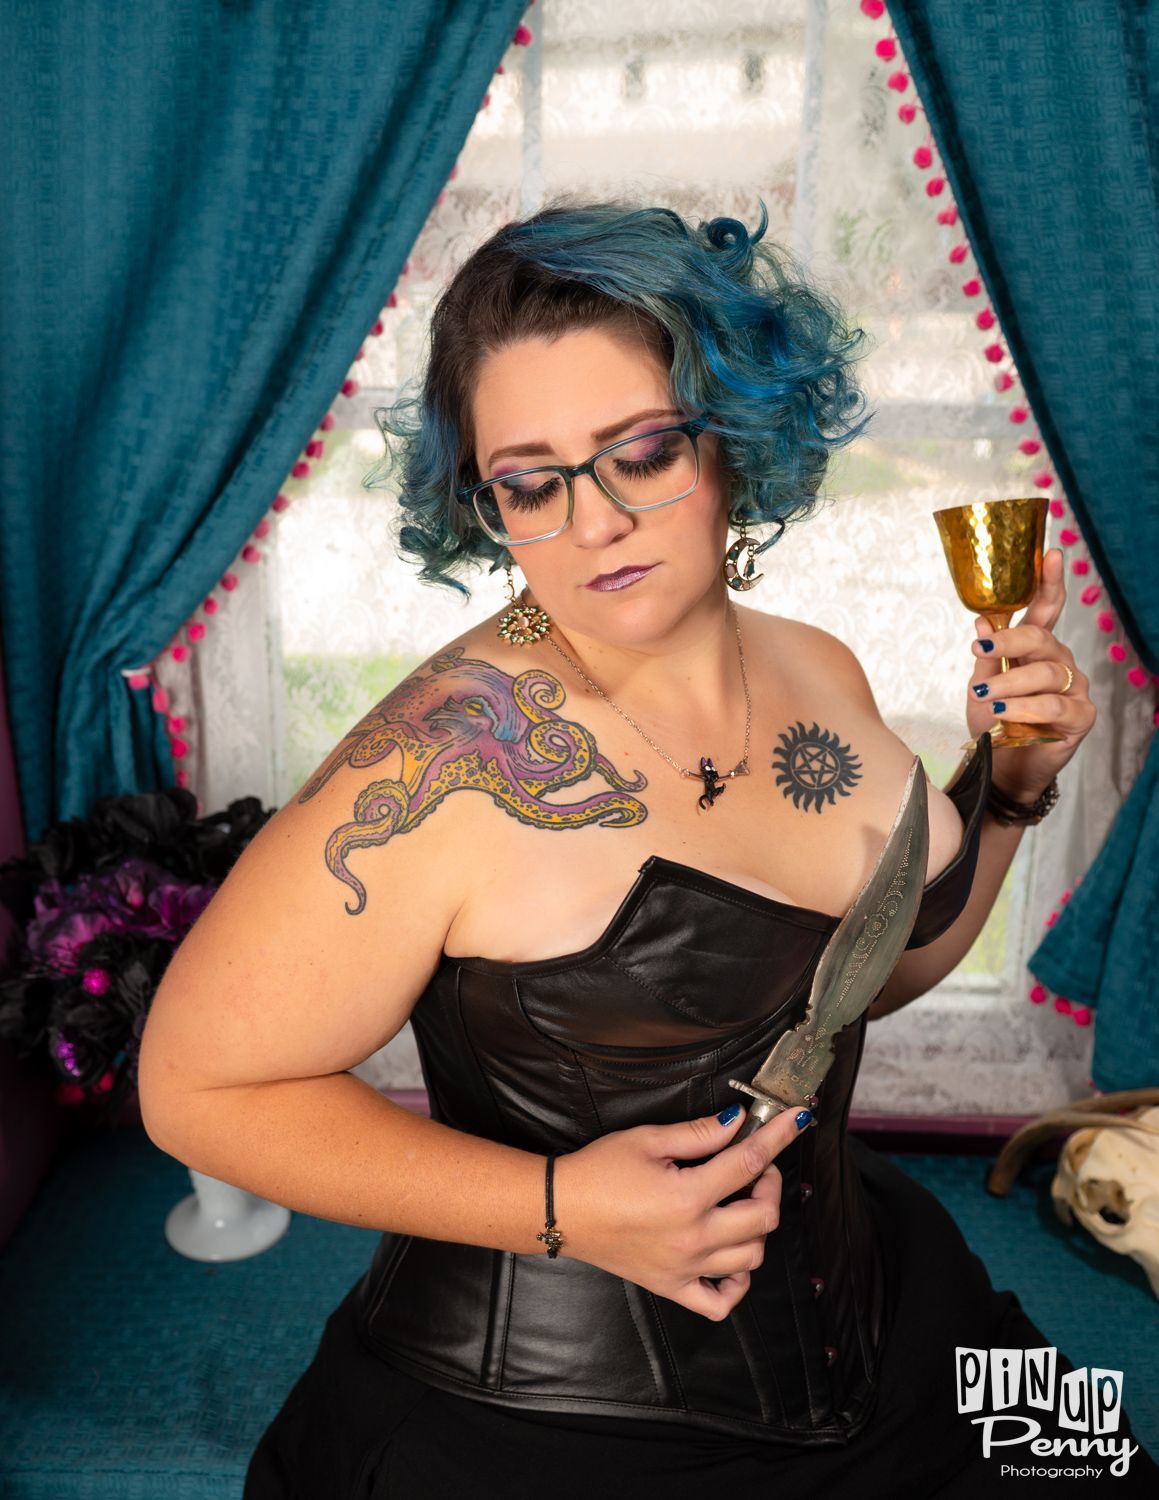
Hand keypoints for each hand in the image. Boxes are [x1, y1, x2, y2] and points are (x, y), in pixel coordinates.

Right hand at [552, 1102, 813, 1321]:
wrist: (562, 1210)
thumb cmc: (599, 1170)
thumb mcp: (648, 1139)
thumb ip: (698, 1133)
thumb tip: (738, 1122)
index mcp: (687, 1196)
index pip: (749, 1163)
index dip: (778, 1137)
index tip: (798, 1119)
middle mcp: (692, 1237)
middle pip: (763, 1218)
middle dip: (770, 1185)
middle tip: (755, 1166)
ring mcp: (685, 1267)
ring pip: (751, 1258)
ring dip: (757, 1228)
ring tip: (739, 1205)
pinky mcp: (672, 1286)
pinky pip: (719, 1302)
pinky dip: (737, 1284)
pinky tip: (731, 1258)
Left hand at [966, 547, 1096, 800]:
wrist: (1001, 769)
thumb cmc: (993, 724)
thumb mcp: (981, 687)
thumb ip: (987, 658)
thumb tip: (982, 623)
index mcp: (1037, 649)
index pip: (1046, 609)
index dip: (1049, 581)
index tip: (1050, 553)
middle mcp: (1060, 663)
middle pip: (1041, 639)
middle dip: (1009, 643)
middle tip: (981, 652)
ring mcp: (1074, 690)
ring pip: (1045, 674)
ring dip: (1009, 685)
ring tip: (983, 699)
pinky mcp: (1080, 718)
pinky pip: (1053, 707)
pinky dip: (1024, 709)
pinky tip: (1002, 715)